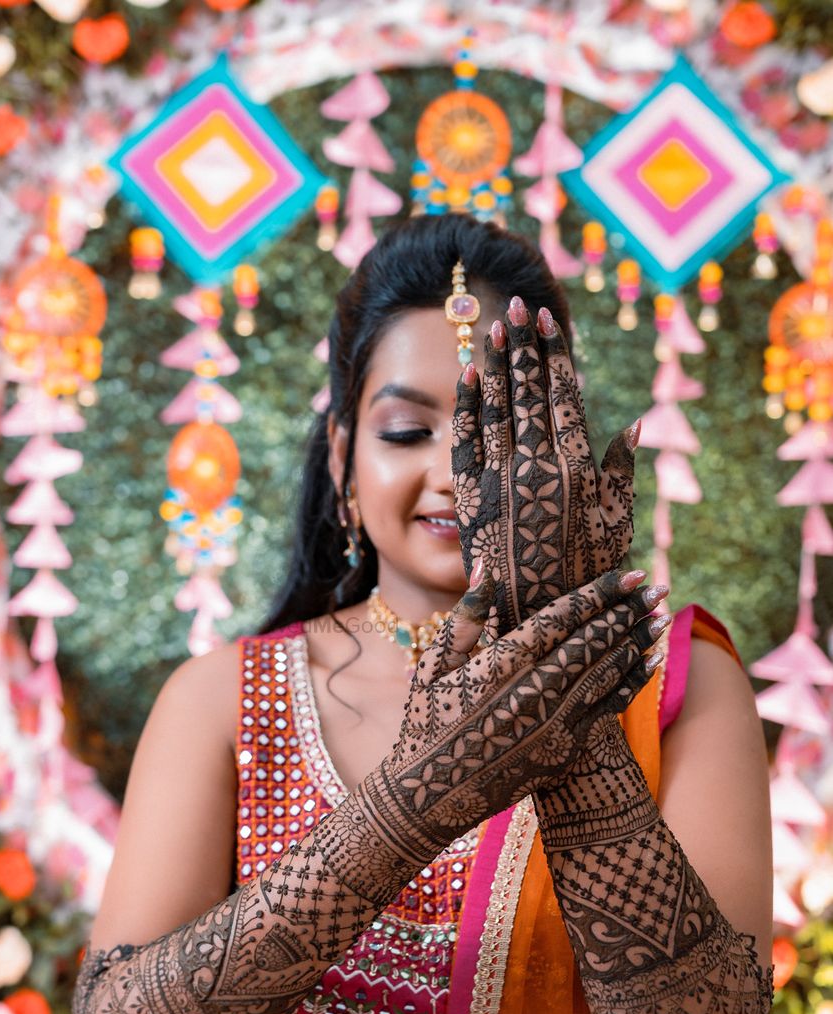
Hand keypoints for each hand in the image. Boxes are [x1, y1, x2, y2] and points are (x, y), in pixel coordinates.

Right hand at [356, 570, 664, 849]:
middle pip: (592, 642)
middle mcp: (532, 692)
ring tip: (662, 617)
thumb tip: (489, 567)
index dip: (598, 594)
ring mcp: (552, 724)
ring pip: (606, 673)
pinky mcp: (562, 750)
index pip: (561, 619)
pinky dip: (632, 683)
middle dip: (627, 612)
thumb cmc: (425, 724)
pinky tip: (653, 662)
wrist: (429, 798)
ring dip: (637, 642)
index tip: (629, 574)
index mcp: (499, 665)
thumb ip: (465, 617)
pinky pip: (608, 710)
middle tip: (659, 588)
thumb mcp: (432, 666)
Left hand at [451, 298, 638, 641]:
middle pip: (528, 393)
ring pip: (496, 410)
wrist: (537, 622)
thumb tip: (631, 425)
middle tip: (515, 307)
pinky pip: (466, 444)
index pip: (562, 396)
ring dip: (495, 366)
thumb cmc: (587, 576)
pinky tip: (468, 378)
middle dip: (522, 347)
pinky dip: (467, 409)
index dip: (552, 354)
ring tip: (492, 329)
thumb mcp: (615, 525)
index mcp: (576, 468)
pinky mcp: (471, 499)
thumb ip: (620, 472)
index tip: (546, 320)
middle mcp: (537, 467)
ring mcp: (500, 481)